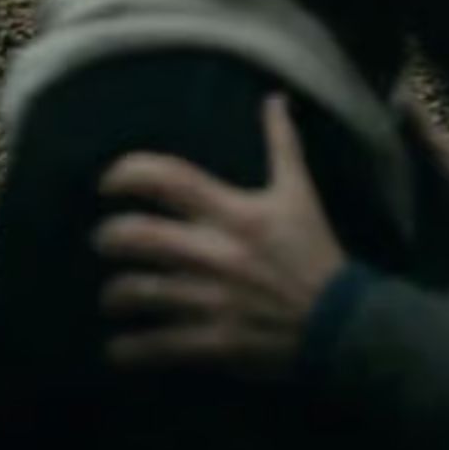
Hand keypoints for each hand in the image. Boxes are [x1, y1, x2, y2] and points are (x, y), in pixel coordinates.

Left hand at [92, 94, 345, 377]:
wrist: (343, 320)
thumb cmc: (316, 252)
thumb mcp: (300, 194)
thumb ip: (283, 145)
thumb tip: (275, 99)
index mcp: (234, 213)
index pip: (168, 179)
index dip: (128, 174)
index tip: (109, 182)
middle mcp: (215, 252)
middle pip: (137, 236)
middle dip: (109, 238)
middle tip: (105, 242)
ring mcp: (211, 299)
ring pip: (138, 292)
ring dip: (115, 295)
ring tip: (113, 297)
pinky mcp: (213, 342)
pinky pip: (156, 346)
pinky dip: (128, 350)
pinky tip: (118, 350)